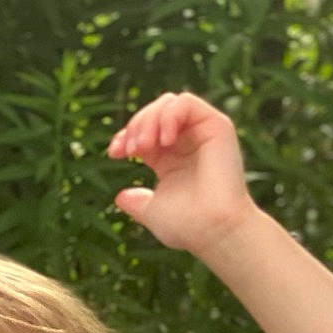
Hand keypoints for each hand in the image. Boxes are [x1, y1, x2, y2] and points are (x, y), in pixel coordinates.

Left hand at [108, 92, 257, 257]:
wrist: (214, 230)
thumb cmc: (188, 227)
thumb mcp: (152, 212)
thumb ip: (136, 204)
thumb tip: (119, 197)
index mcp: (170, 160)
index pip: (143, 131)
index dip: (125, 135)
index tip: (115, 153)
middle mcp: (186, 144)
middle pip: (153, 113)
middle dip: (135, 126)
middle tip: (131, 150)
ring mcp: (202, 133)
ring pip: (168, 103)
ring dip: (149, 119)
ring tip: (144, 146)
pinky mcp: (217, 126)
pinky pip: (186, 102)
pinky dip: (169, 115)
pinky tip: (164, 141)